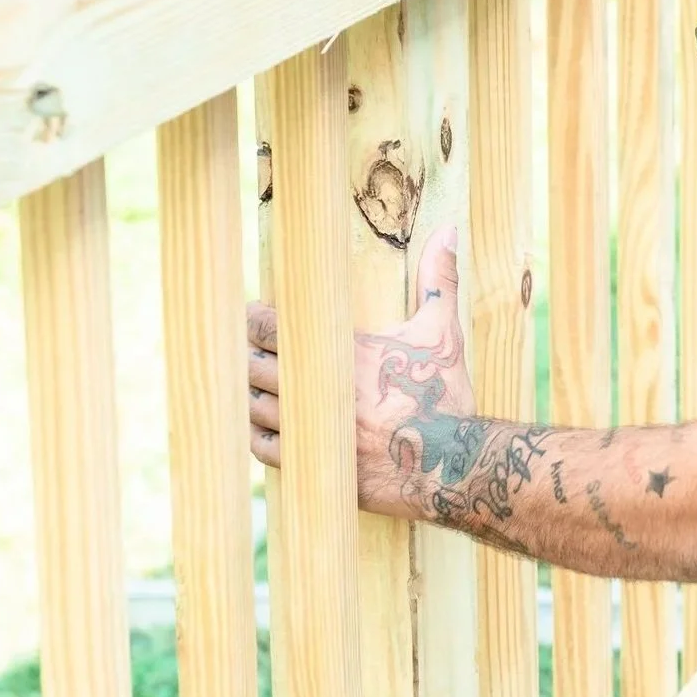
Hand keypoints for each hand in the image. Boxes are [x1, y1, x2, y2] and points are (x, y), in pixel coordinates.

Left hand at [248, 224, 475, 518]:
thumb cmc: (444, 395)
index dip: (255, 320)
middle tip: (246, 347)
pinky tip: (261, 425)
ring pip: (254, 407)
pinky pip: (262, 448)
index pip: (274, 329)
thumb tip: (448, 230)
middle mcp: (318, 391)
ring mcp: (310, 432)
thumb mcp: (443, 332)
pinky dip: (257, 433)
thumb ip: (438, 280)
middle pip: (255, 367)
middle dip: (248, 355)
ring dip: (250, 393)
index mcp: (342, 353)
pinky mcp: (310, 466)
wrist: (450, 464)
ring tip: (251, 383)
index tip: (251, 314)